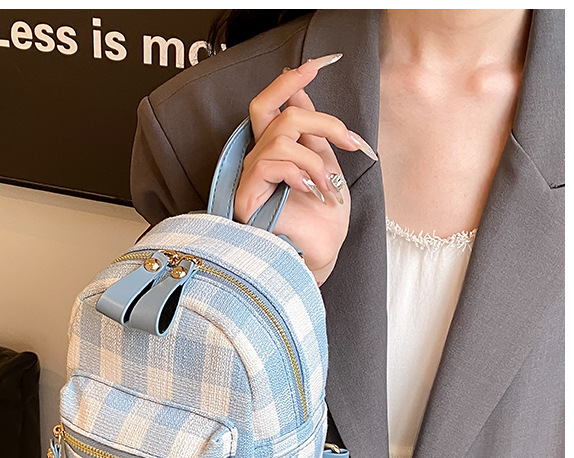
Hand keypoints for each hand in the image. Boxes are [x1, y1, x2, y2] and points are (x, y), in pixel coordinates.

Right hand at [234, 54, 377, 285]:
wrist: (322, 255)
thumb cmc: (324, 219)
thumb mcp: (325, 164)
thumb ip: (312, 132)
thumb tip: (302, 95)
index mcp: (275, 151)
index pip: (270, 104)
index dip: (290, 81)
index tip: (322, 63)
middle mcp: (257, 160)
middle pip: (278, 111)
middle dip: (322, 121)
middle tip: (351, 143)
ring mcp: (250, 178)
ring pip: (280, 137)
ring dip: (316, 159)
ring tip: (328, 187)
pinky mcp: (246, 196)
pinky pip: (270, 161)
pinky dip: (299, 172)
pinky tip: (309, 191)